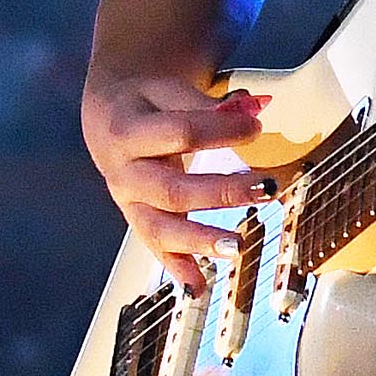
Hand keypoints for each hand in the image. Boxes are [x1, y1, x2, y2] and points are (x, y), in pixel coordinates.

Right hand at [82, 71, 270, 293]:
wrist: (109, 114)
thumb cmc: (149, 101)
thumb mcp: (169, 89)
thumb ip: (209, 103)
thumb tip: (256, 109)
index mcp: (128, 131)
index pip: (180, 133)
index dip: (221, 130)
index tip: (257, 127)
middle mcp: (123, 173)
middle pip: (173, 189)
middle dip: (221, 192)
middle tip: (265, 188)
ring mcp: (129, 202)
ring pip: (160, 227)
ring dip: (200, 239)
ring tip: (237, 247)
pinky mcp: (138, 219)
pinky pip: (155, 247)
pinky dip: (177, 268)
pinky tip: (199, 286)